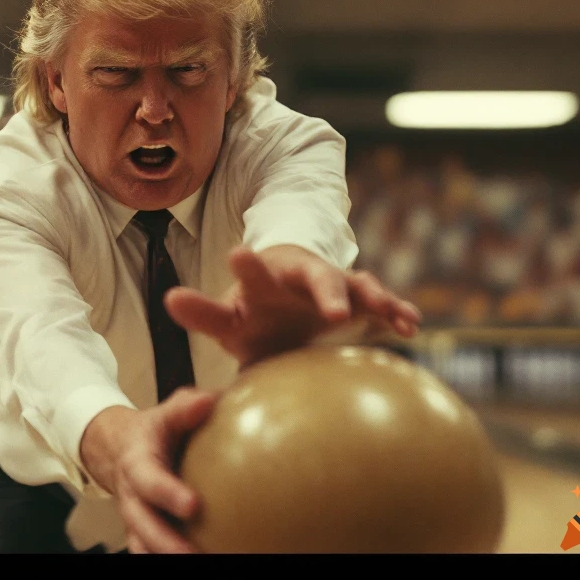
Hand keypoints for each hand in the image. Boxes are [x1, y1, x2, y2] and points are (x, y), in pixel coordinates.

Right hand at [79, 389, 216, 552]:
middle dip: (165, 542)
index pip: (150, 480)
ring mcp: (135, 519)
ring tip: (197, 562)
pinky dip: (165, 557)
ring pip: (142, 544)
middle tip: (192, 554)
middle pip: (143, 524)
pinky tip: (197, 559)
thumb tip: (210, 401)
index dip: (168, 493)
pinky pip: (148, 551)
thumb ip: (186, 407)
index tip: (193, 505)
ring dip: (164, 555)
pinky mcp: (143, 534)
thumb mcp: (165, 413)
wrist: (119, 448)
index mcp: (137, 464)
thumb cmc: (153, 431)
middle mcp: (132, 496)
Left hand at [165, 244, 421, 366]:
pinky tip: (410, 324)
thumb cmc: (256, 318)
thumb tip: (169, 299)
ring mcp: (337, 288)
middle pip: (317, 275)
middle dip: (326, 289)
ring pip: (358, 285)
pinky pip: (383, 305)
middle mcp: (305, 278)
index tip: (237, 255)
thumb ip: (203, 313)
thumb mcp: (229, 321)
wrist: (289, 314)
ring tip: (389, 310)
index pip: (255, 272)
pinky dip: (396, 311)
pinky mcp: (362, 305)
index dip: (247, 265)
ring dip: (373, 297)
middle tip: (334, 311)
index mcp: (267, 280)